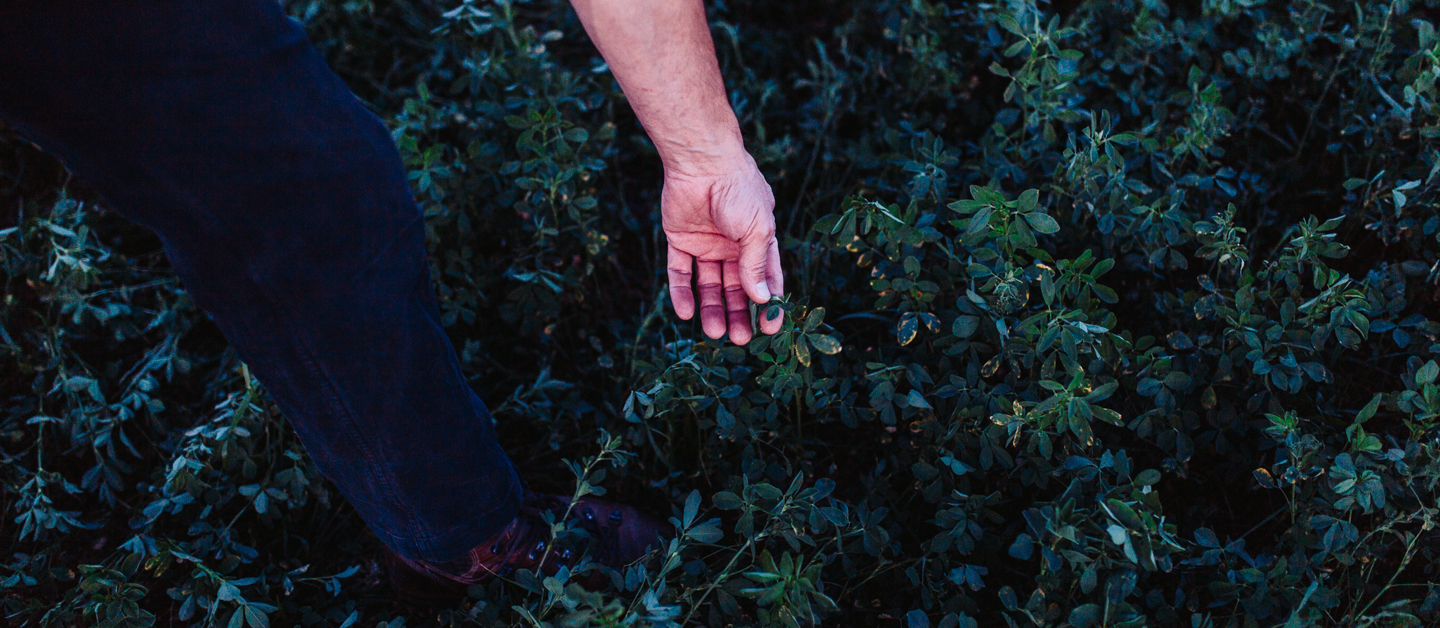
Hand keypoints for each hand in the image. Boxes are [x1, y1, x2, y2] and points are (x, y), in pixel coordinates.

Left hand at [662, 156, 783, 344]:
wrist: (703, 162)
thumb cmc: (739, 190)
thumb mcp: (757, 229)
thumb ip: (756, 265)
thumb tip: (762, 299)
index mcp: (758, 240)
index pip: (766, 278)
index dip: (769, 303)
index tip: (770, 328)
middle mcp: (732, 245)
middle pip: (736, 287)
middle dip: (740, 313)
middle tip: (740, 339)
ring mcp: (706, 244)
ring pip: (709, 285)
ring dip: (713, 308)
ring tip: (715, 332)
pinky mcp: (680, 240)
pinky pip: (680, 272)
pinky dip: (682, 293)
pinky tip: (686, 313)